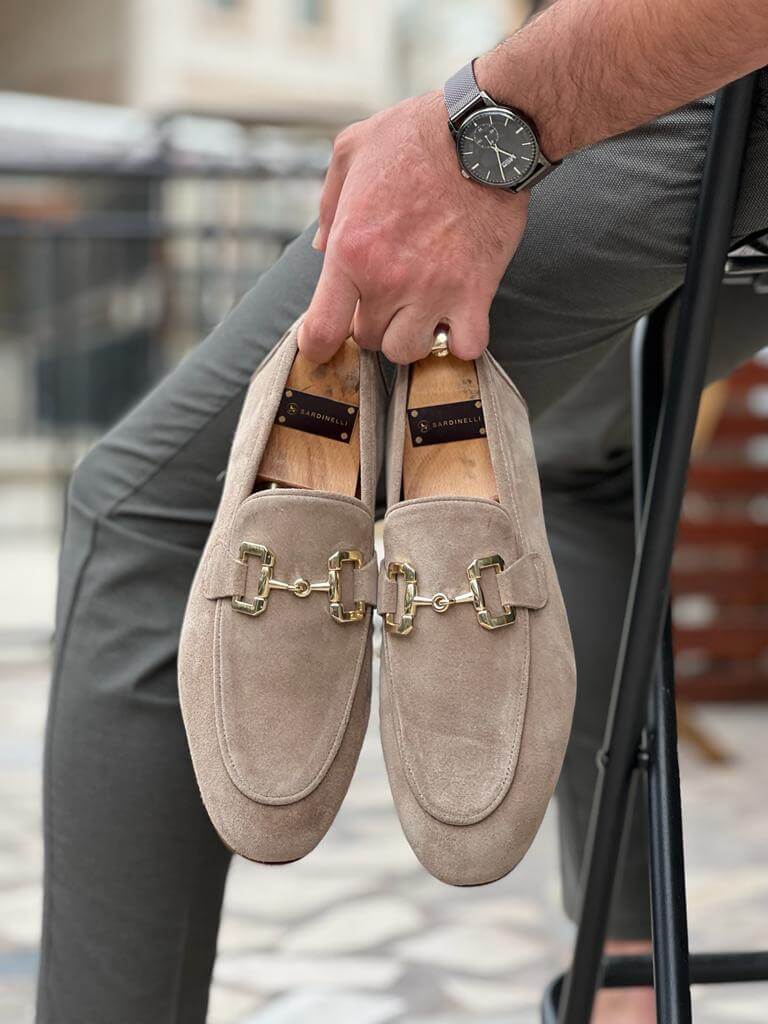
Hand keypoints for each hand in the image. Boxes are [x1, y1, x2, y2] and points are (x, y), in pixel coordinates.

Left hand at [298, 90, 529, 364]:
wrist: (486, 132)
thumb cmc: (417, 135)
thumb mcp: (351, 151)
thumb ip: (328, 205)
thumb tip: (320, 249)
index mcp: (350, 249)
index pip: (321, 331)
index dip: (318, 346)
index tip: (324, 343)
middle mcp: (388, 279)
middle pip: (368, 340)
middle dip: (373, 322)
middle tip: (388, 295)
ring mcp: (433, 291)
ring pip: (408, 351)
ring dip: (412, 335)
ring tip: (421, 307)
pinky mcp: (475, 294)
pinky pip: (465, 348)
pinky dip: (461, 341)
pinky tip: (459, 318)